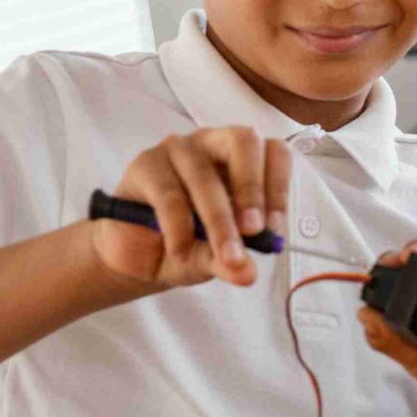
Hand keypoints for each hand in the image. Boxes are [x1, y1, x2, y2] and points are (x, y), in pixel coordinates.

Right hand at [90, 127, 289, 289]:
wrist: (137, 254)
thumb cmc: (189, 241)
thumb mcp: (217, 256)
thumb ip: (233, 261)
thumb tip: (248, 274)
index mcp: (243, 158)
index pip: (274, 151)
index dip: (279, 186)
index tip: (274, 227)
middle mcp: (214, 143)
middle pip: (243, 142)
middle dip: (252, 189)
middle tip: (254, 231)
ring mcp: (177, 150)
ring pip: (204, 176)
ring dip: (218, 220)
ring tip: (223, 255)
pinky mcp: (145, 165)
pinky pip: (168, 194)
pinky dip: (179, 228)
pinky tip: (180, 252)